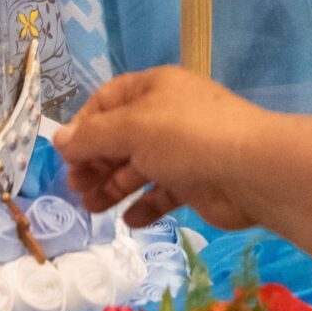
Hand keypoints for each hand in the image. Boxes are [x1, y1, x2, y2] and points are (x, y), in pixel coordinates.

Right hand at [55, 65, 274, 228]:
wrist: (252, 171)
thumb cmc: (187, 138)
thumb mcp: (132, 128)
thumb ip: (92, 136)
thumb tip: (59, 140)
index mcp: (153, 89)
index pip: (107, 101)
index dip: (84, 125)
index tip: (66, 155)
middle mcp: (167, 115)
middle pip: (120, 137)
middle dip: (95, 161)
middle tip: (76, 187)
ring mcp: (183, 150)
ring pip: (138, 167)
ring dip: (112, 187)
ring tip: (92, 208)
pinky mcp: (196, 182)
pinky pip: (162, 193)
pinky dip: (144, 206)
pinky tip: (129, 221)